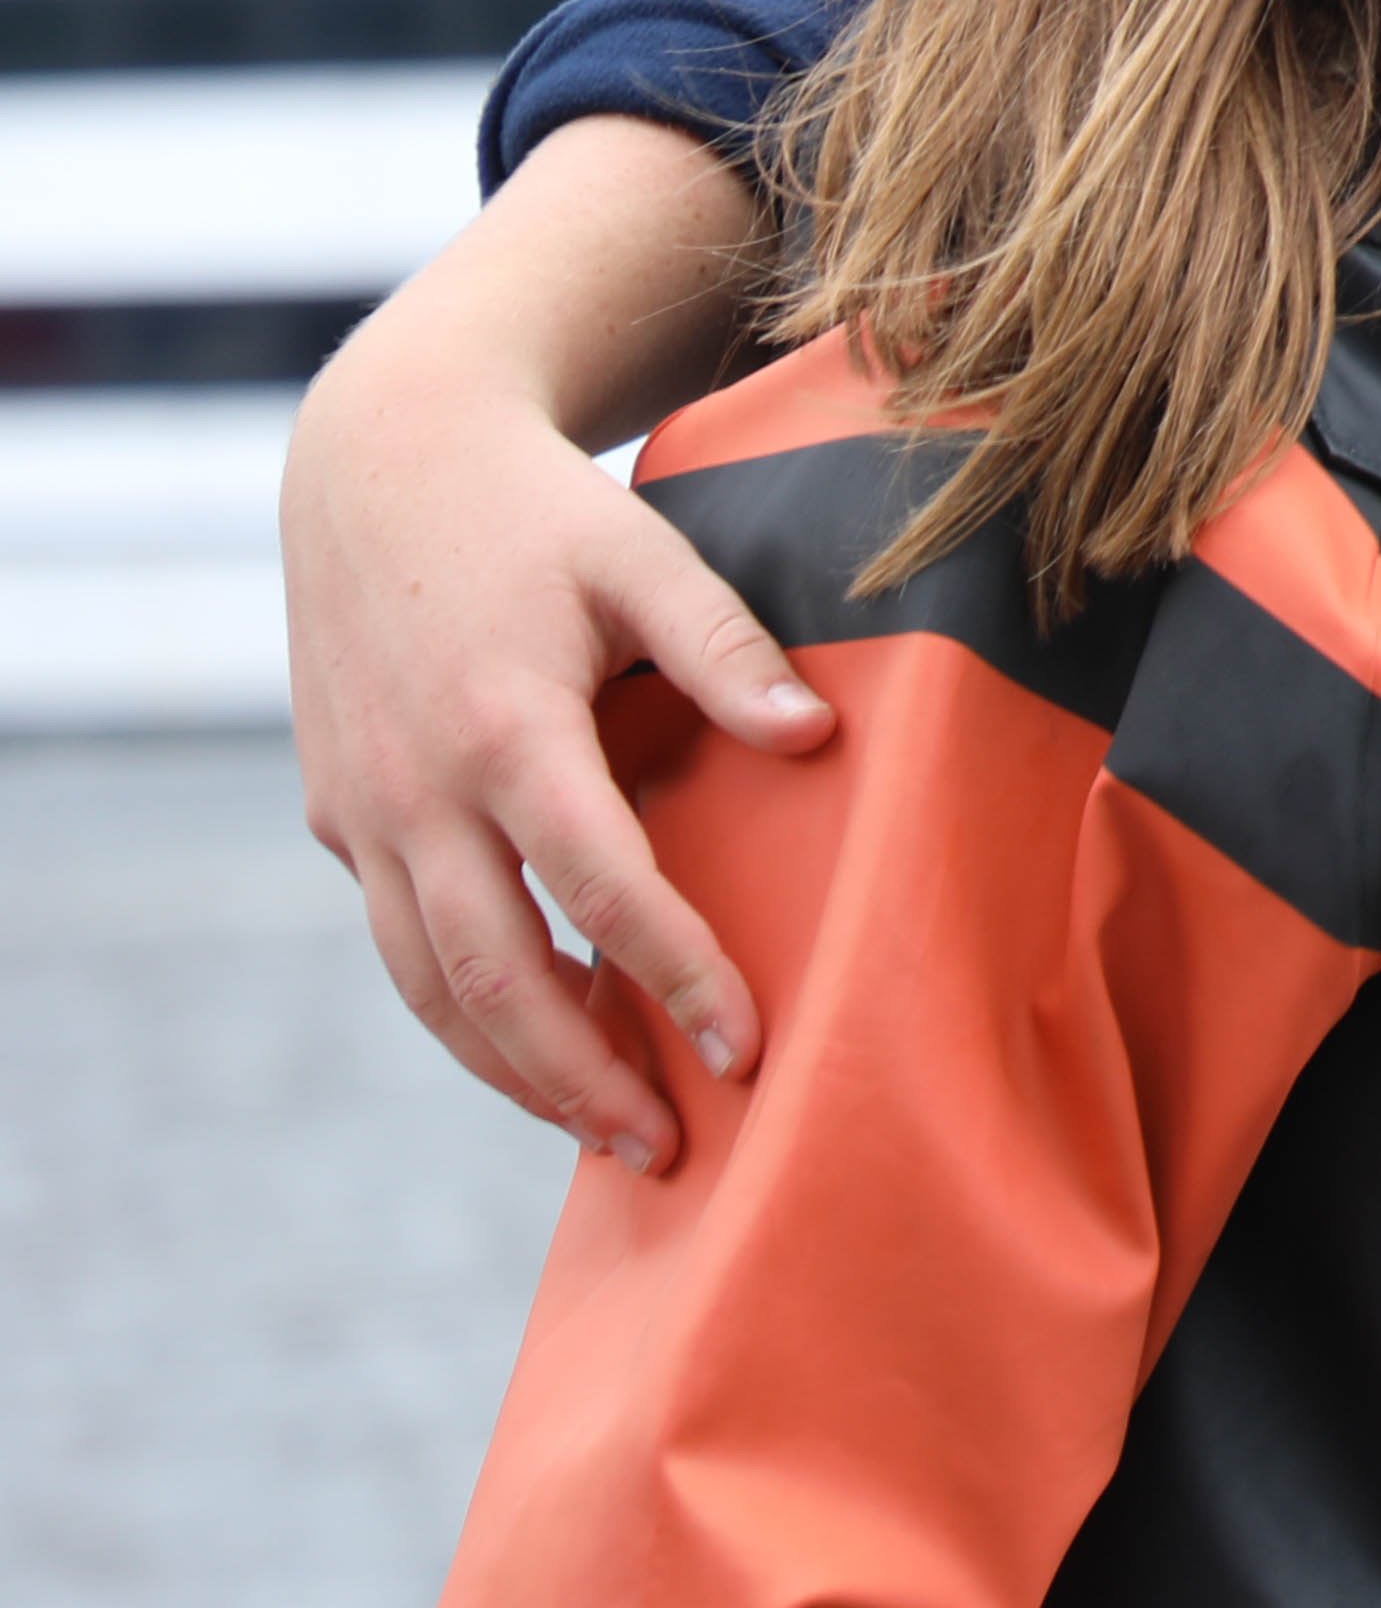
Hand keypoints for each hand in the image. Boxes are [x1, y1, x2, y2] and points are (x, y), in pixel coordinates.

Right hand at [283, 117, 810, 1171]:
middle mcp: (416, 787)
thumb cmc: (538, 509)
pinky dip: (465, 1013)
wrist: (377, 461)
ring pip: (429, 985)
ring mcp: (364, 811)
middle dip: (580, 1076)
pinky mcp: (340, 818)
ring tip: (611, 1130)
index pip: (601, 887)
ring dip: (514, 1071)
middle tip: (670, 1147)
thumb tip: (813, 741)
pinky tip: (541, 1046)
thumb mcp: (644, 553)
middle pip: (493, 975)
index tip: (747, 1048)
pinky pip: (402, 945)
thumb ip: (728, 648)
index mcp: (504, 726)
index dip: (675, 974)